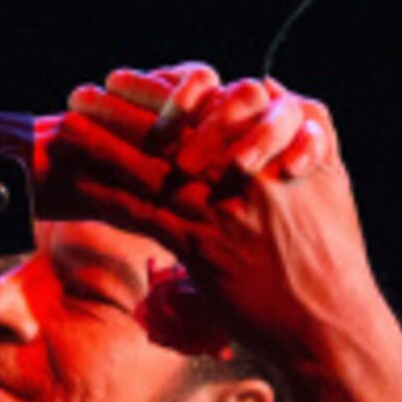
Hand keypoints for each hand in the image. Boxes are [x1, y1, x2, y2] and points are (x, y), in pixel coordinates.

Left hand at [38, 70, 369, 368]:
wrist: (328, 322)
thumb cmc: (334, 259)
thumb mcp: (333, 183)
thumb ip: (310, 135)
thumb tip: (279, 96)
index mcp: (278, 146)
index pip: (212, 105)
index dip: (165, 91)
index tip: (133, 79)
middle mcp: (248, 170)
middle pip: (175, 128)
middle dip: (125, 108)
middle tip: (83, 92)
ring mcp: (222, 207)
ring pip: (153, 164)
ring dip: (105, 144)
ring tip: (67, 125)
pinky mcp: (203, 247)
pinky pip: (145, 213)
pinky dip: (109, 195)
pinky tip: (79, 181)